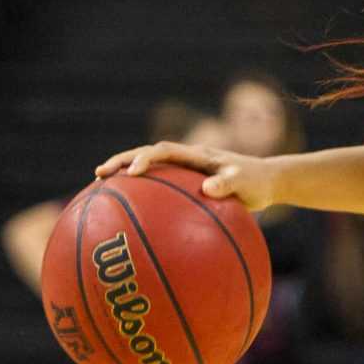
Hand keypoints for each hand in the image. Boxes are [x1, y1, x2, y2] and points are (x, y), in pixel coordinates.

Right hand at [95, 141, 280, 212]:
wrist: (267, 181)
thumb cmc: (257, 183)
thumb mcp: (247, 185)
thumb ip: (229, 186)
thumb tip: (209, 189)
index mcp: (196, 155)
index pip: (165, 151)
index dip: (146, 159)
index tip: (131, 173)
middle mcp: (185, 159)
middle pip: (146, 154)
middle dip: (121, 161)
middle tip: (99, 174)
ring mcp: (183, 170)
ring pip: (148, 168)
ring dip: (123, 173)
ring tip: (97, 187)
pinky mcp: (184, 183)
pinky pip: (156, 186)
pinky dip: (138, 193)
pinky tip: (123, 213)